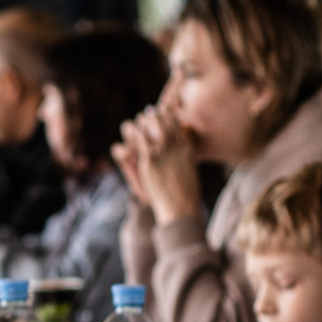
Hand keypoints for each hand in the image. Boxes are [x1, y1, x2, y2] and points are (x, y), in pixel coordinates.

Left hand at [117, 105, 205, 224]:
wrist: (180, 209)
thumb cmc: (186, 196)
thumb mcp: (190, 171)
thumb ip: (186, 157)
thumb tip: (184, 151)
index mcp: (187, 149)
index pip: (179, 123)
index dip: (170, 115)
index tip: (164, 112)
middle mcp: (177, 146)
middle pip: (166, 119)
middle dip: (156, 114)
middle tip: (149, 113)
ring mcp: (164, 152)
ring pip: (153, 124)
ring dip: (144, 121)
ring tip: (139, 121)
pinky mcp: (150, 161)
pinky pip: (141, 139)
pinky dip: (136, 133)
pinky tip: (132, 132)